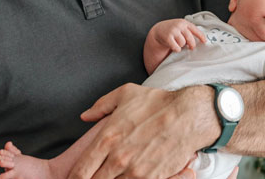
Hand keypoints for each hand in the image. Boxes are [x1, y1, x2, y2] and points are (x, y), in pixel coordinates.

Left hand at [67, 83, 218, 178]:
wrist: (188, 115)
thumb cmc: (157, 103)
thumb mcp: (125, 94)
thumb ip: (101, 105)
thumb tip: (85, 116)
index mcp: (107, 138)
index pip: (80, 171)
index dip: (75, 177)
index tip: (76, 177)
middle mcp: (118, 158)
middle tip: (94, 176)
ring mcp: (135, 171)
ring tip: (114, 175)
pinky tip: (128, 177)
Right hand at [152, 19, 206, 52]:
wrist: (159, 30)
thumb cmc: (173, 30)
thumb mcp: (181, 27)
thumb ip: (188, 31)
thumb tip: (201, 40)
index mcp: (184, 23)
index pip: (195, 30)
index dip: (201, 36)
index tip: (204, 41)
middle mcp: (179, 26)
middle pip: (190, 38)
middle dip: (192, 44)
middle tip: (191, 47)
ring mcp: (173, 31)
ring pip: (183, 43)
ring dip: (181, 45)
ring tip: (177, 42)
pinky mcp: (168, 38)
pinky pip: (177, 48)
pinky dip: (176, 49)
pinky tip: (174, 46)